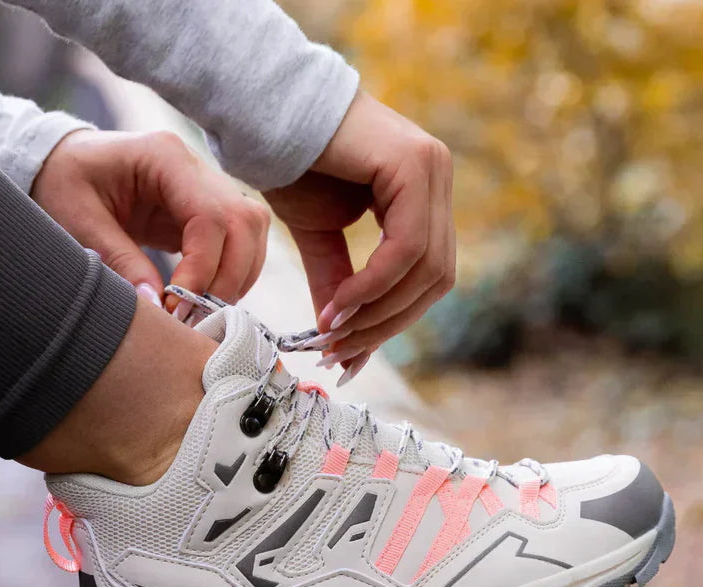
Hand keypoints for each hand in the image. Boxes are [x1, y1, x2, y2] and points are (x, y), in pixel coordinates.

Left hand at [32, 130, 269, 305]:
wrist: (62, 164)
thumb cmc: (65, 183)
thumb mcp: (79, 221)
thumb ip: (119, 260)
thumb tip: (157, 305)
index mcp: (165, 157)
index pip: (211, 217)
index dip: (203, 268)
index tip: (177, 304)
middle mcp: (197, 167)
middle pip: (245, 224)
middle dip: (228, 278)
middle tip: (196, 314)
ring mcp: (209, 187)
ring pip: (252, 234)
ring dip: (236, 279)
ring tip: (200, 309)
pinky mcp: (209, 211)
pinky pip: (241, 244)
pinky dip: (232, 275)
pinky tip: (203, 297)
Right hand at [263, 91, 454, 373]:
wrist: (265, 116)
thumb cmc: (293, 169)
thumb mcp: (322, 241)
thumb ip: (340, 287)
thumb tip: (343, 345)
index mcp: (424, 195)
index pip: (429, 276)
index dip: (392, 322)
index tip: (349, 354)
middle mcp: (437, 179)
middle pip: (436, 279)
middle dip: (387, 324)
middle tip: (341, 352)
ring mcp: (431, 168)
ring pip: (427, 268)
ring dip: (379, 311)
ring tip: (334, 330)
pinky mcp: (414, 165)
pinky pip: (408, 247)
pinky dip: (375, 284)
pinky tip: (340, 303)